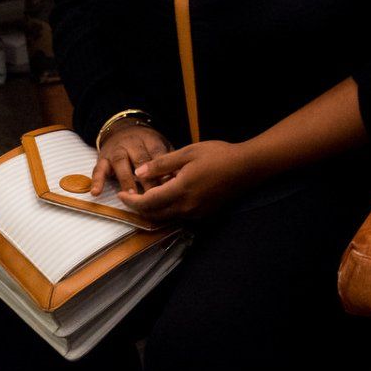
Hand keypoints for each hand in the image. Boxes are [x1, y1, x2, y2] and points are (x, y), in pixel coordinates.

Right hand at [90, 124, 170, 196]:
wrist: (122, 128)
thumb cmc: (145, 143)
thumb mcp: (160, 145)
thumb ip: (168, 159)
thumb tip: (180, 176)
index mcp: (150, 140)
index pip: (158, 154)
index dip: (164, 169)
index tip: (170, 183)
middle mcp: (132, 144)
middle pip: (141, 160)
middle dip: (147, 178)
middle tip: (154, 194)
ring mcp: (116, 151)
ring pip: (121, 163)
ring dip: (126, 180)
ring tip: (132, 195)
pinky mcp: (102, 159)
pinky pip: (98, 170)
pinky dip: (97, 181)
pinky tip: (96, 192)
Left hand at [119, 140, 250, 221]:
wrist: (248, 166)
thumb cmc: (219, 155)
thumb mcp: (189, 152)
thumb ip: (162, 164)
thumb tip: (139, 172)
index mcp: (180, 191)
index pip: (147, 203)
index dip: (131, 201)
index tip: (122, 194)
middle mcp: (187, 207)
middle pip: (154, 216)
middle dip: (138, 209)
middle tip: (130, 197)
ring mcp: (197, 213)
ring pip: (166, 218)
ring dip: (153, 210)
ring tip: (148, 195)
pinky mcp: (205, 214)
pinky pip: (179, 216)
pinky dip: (168, 210)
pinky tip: (170, 195)